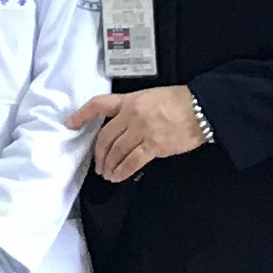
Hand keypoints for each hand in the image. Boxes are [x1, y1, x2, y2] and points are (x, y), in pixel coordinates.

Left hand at [65, 86, 209, 182]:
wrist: (202, 108)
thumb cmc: (180, 102)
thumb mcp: (151, 96)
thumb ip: (133, 109)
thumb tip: (121, 127)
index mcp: (131, 100)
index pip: (99, 104)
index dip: (82, 115)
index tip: (70, 123)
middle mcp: (133, 115)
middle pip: (105, 137)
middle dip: (99, 154)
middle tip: (98, 164)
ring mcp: (142, 130)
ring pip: (116, 151)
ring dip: (109, 165)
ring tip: (107, 173)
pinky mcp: (154, 145)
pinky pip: (132, 161)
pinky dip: (122, 171)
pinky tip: (118, 176)